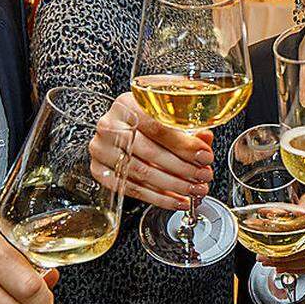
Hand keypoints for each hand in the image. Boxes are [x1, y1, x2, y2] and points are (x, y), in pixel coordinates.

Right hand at [88, 92, 213, 210]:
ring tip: (194, 190)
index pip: (157, 126)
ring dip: (173, 185)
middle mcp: (109, 125)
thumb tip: (205, 139)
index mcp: (128, 103)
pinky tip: (177, 199)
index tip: (204, 155)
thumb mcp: (166, 113)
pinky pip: (131, 189)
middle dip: (182, 168)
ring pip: (141, 173)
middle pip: (149, 152)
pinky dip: (158, 198)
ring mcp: (101, 149)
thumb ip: (187, 125)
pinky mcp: (98, 170)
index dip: (183, 144)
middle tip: (203, 175)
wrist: (119, 126)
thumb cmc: (146, 119)